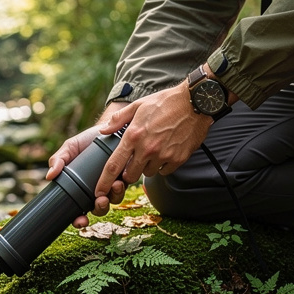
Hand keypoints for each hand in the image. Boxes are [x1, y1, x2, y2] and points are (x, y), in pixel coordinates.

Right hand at [47, 123, 126, 227]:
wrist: (107, 128)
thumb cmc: (86, 141)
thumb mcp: (70, 148)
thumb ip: (59, 160)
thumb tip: (49, 175)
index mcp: (81, 189)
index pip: (79, 211)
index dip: (79, 220)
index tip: (81, 221)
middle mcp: (97, 190)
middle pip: (98, 209)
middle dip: (100, 208)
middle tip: (100, 201)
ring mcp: (112, 186)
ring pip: (114, 200)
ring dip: (114, 196)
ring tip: (115, 185)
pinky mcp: (126, 178)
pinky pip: (125, 188)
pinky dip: (123, 187)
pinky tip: (120, 180)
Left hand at [94, 80, 213, 199]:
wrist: (195, 102)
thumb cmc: (165, 102)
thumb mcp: (138, 105)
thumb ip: (118, 120)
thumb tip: (103, 131)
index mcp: (134, 136)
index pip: (113, 166)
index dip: (104, 182)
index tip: (99, 192)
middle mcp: (147, 149)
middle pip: (130, 175)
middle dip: (128, 172)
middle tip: (134, 161)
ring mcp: (163, 155)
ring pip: (148, 173)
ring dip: (147, 167)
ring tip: (153, 150)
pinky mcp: (178, 159)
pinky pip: (164, 171)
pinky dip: (163, 165)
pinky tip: (165, 151)